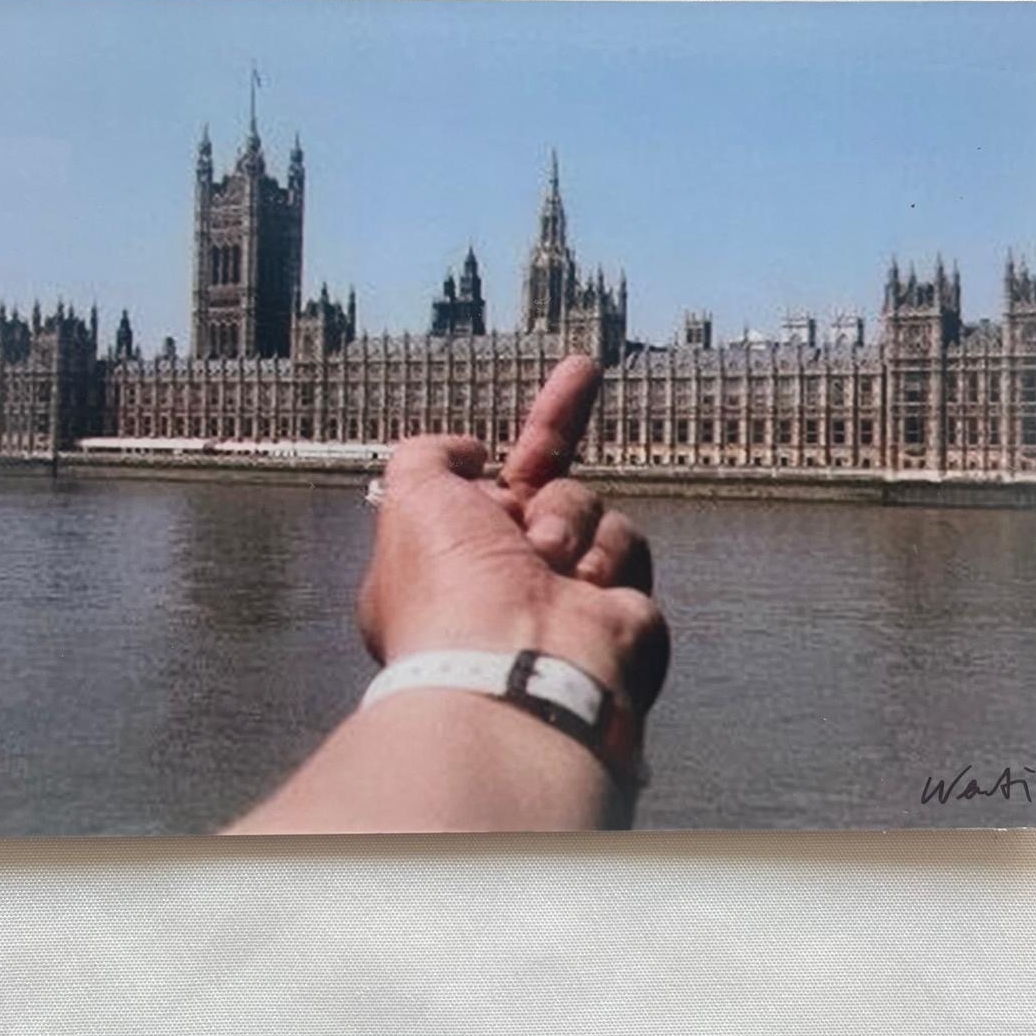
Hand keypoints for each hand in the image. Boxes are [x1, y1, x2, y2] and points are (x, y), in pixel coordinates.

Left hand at [357, 355, 669, 774]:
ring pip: (587, 504)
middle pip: (546, 478)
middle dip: (562, 418)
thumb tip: (475, 453)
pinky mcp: (617, 610)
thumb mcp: (411, 494)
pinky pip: (624, 544)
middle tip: (583, 368)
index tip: (556, 382)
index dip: (517, 432)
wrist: (516, 667)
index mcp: (448, 560)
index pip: (485, 479)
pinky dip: (603, 552)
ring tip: (546, 557)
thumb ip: (431, 454)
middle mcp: (505, 579)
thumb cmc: (450, 588)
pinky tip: (583, 583)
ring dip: (568, 515)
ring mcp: (563, 594)